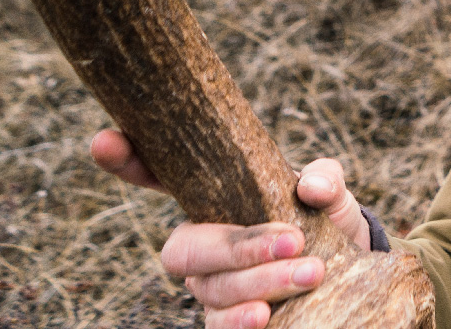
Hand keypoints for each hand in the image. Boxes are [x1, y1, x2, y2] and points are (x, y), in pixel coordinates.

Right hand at [91, 130, 374, 327]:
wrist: (345, 267)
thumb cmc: (320, 218)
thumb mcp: (328, 190)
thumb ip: (323, 179)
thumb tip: (312, 188)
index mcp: (212, 196)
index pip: (158, 175)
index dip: (128, 159)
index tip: (104, 140)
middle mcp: (202, 242)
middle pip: (184, 249)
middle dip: (237, 247)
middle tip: (293, 239)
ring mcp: (210, 285)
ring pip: (211, 288)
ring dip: (262, 281)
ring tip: (311, 272)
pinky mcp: (228, 319)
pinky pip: (217, 326)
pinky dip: (239, 321)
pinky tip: (265, 316)